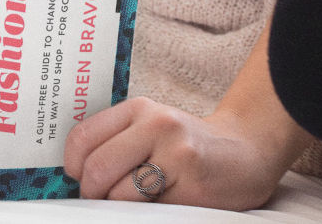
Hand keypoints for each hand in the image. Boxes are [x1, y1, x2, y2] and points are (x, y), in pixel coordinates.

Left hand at [62, 96, 290, 209]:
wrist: (247, 151)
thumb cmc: (188, 146)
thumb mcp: (150, 130)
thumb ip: (115, 143)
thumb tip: (75, 177)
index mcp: (138, 109)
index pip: (82, 138)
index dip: (74, 168)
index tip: (82, 179)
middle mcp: (156, 124)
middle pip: (97, 168)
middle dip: (94, 193)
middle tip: (105, 198)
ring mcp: (176, 152)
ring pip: (119, 193)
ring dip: (122, 206)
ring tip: (143, 198)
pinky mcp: (192, 182)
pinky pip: (149, 209)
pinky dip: (148, 212)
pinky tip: (166, 201)